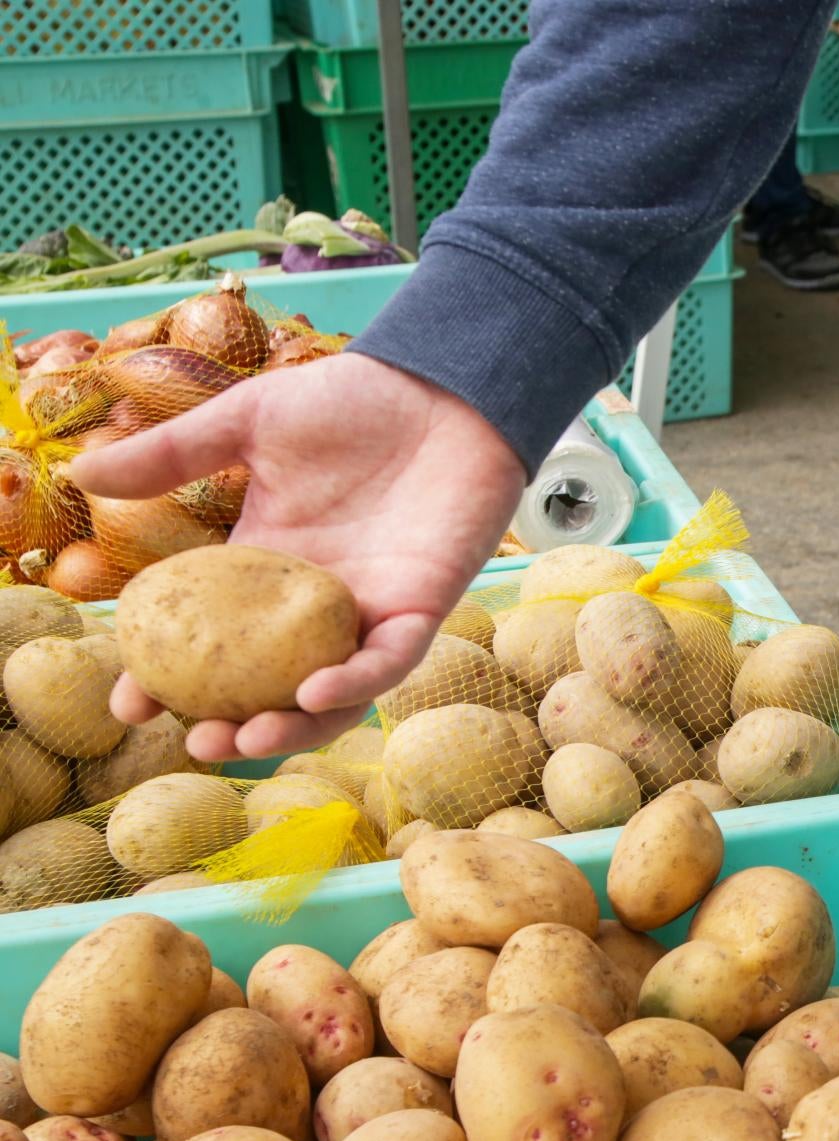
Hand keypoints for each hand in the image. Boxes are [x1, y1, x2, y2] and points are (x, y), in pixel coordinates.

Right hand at [68, 354, 525, 760]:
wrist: (442, 387)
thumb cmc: (352, 400)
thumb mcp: (248, 424)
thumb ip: (174, 454)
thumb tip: (83, 476)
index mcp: (265, 568)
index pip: (208, 639)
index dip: (168, 677)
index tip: (128, 705)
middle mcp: (313, 604)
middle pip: (267, 685)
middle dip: (230, 723)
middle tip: (191, 741)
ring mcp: (368, 610)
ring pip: (331, 693)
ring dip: (291, 725)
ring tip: (241, 739)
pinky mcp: (422, 607)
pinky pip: (389, 661)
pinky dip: (354, 684)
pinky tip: (311, 695)